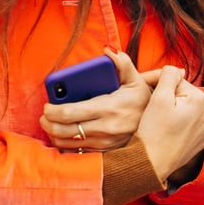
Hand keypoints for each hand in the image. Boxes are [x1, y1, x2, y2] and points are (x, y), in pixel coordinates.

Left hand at [40, 49, 154, 151]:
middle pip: (65, 130)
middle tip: (44, 116)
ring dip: (53, 135)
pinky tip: (62, 137)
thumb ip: (122, 63)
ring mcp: (104, 143)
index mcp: (108, 108)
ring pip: (68, 143)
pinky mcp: (104, 152)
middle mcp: (105, 128)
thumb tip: (108, 51)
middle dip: (48, 123)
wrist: (159, 126)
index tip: (47, 105)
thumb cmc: (142, 100)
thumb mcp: (135, 79)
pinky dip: (66, 146)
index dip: (53, 110)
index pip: (71, 112)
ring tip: (49, 125)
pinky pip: (78, 153)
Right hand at [135, 66, 203, 182]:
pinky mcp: (196, 142)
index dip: (155, 80)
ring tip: (152, 116)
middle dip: (162, 95)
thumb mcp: (159, 98)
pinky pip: (183, 125)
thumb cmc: (154, 132)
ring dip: (167, 109)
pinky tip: (161, 129)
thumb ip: (169, 75)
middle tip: (144, 101)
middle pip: (179, 94)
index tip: (140, 85)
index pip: (174, 80)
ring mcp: (202, 129)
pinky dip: (172, 124)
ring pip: (180, 109)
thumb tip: (178, 69)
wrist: (152, 165)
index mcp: (198, 99)